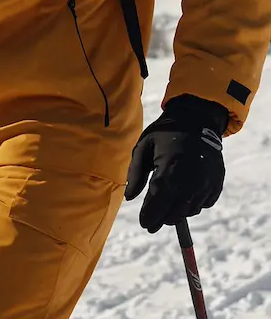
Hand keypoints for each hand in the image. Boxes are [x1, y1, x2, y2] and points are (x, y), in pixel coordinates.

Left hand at [125, 94, 228, 232]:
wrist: (197, 122)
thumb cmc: (165, 134)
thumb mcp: (144, 147)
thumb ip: (135, 174)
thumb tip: (130, 197)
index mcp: (169, 173)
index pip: (158, 204)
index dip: (150, 216)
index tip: (144, 224)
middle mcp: (190, 184)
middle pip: (174, 213)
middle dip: (161, 218)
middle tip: (151, 221)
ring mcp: (206, 186)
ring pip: (188, 211)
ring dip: (176, 213)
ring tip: (165, 208)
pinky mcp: (216, 185)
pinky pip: (202, 204)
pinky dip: (191, 205)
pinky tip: (182, 198)